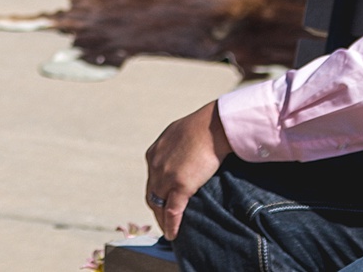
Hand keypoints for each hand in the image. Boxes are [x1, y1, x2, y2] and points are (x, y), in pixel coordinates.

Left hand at [143, 100, 232, 239]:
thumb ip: (174, 150)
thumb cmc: (202, 128)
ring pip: (159, 205)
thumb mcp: (178, 137)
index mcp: (153, 155)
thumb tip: (181, 154)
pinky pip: (172, 211)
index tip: (161, 205)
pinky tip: (172, 235)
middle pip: (152, 195)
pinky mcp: (180, 185)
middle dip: (156, 211)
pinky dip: (171, 225)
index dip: (156, 195)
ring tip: (168, 232)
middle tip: (163, 223)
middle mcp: (155, 166)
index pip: (151, 182)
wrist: (212, 127)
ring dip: (162, 221)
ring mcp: (166, 176)